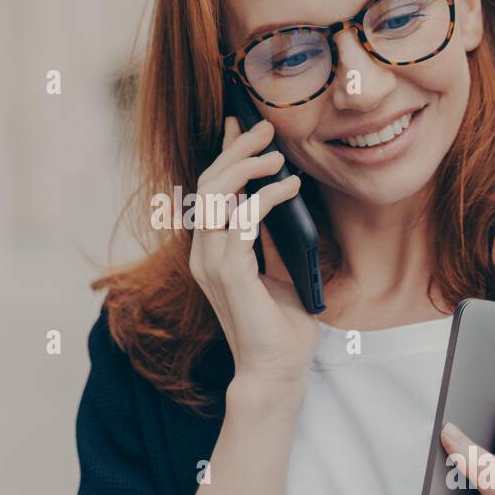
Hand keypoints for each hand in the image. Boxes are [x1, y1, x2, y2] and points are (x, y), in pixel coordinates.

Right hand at [189, 115, 318, 389]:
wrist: (277, 370)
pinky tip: (290, 189)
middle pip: (208, 184)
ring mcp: (211, 263)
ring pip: (215, 195)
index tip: (238, 124)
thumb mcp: (278, 270)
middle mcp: (203, 254)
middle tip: (264, 128)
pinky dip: (265, 198)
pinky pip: (240, 220)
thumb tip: (281, 198)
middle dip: (235, 150)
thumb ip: (270, 239)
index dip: (223, 154)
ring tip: (277, 156)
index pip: (210, 191)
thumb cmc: (281, 326)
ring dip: (246, 168)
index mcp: (211, 252)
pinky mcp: (228, 273)